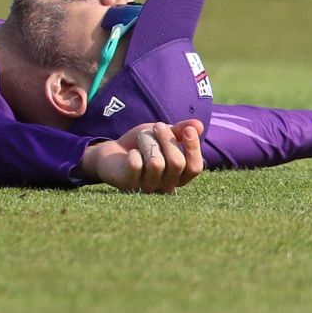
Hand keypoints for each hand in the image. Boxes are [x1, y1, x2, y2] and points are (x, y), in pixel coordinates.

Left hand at [82, 119, 205, 193]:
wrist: (112, 153)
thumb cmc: (141, 145)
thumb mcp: (160, 134)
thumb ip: (179, 131)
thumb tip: (199, 124)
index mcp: (179, 176)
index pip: (195, 168)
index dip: (194, 148)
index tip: (188, 130)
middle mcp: (166, 186)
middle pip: (176, 163)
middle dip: (167, 139)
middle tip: (157, 126)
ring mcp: (148, 188)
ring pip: (156, 163)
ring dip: (148, 143)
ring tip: (142, 140)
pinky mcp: (129, 185)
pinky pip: (136, 165)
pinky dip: (134, 153)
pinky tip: (131, 154)